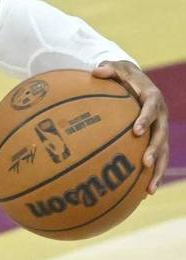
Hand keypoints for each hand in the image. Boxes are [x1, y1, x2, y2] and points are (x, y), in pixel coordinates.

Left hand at [93, 60, 169, 193]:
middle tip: (145, 163)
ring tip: (149, 189)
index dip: (146, 119)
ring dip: (158, 170)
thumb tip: (95, 71)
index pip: (151, 108)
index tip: (136, 131)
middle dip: (155, 150)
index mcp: (152, 97)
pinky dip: (152, 175)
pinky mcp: (156, 139)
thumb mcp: (115, 67)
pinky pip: (157, 159)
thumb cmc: (122, 74)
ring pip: (163, 152)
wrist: (137, 80)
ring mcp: (160, 129)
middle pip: (161, 135)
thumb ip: (107, 69)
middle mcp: (160, 115)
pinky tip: (144, 192)